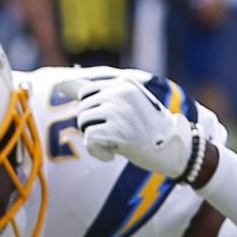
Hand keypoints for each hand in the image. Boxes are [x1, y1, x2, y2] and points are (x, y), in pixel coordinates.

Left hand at [70, 76, 196, 179]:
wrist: (176, 150)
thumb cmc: (149, 128)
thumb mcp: (125, 104)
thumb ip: (95, 93)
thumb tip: (60, 83)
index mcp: (122, 82)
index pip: (85, 92)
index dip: (93, 112)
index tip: (114, 123)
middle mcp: (119, 92)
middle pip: (82, 108)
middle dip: (94, 125)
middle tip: (119, 134)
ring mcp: (118, 110)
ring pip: (83, 123)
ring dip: (96, 138)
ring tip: (119, 142)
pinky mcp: (116, 130)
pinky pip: (89, 139)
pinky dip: (98, 152)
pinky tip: (114, 154)